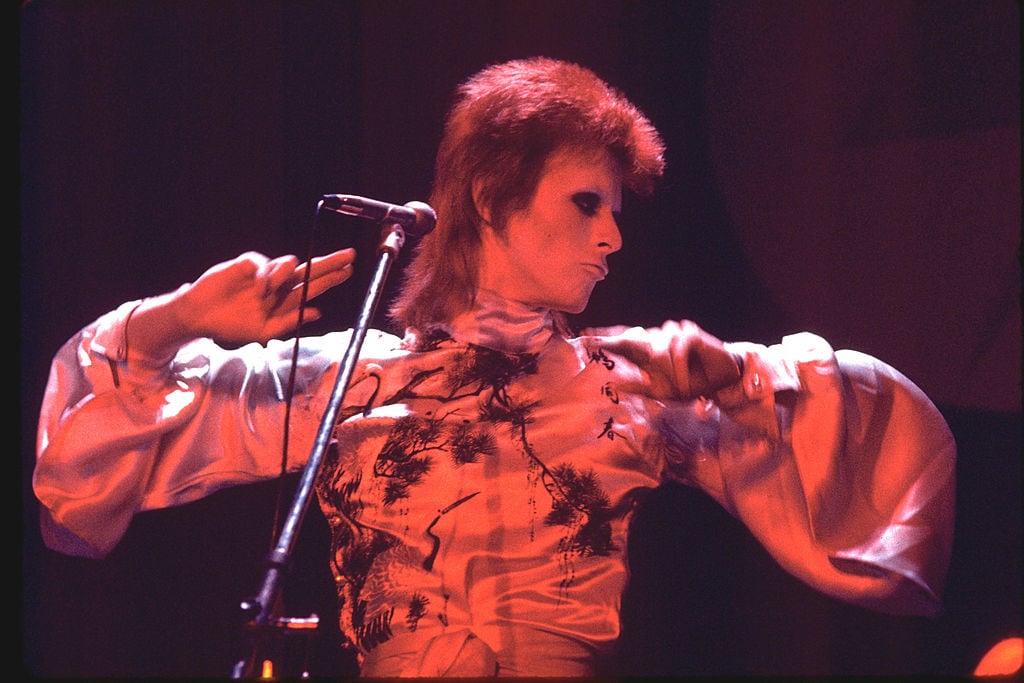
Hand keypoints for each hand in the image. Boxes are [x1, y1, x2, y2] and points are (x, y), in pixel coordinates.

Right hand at [175, 249, 355, 345]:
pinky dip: (264, 275)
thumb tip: (317, 313)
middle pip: (310, 269)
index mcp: (284, 300)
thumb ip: (290, 322)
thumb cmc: (231, 325)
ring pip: (288, 264)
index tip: (349, 270)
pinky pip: (264, 262)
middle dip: (330, 263)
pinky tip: (257, 287)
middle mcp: (278, 285)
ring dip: (283, 277)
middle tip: (350, 255)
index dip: (331, 278)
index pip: (314, 286)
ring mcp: (264, 273)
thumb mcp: (263, 331)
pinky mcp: (247, 264)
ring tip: (266, 294)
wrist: (201, 316)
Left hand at [583, 320, 741, 399]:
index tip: (583, 339)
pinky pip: (678, 347)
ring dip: (666, 368)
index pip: (622, 344)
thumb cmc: (689, 384)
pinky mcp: (690, 334)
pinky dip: (681, 365)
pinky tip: (684, 377)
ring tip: (676, 383)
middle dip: (615, 341)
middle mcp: (657, 342)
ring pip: (658, 346)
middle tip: (597, 344)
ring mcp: (673, 335)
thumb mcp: (661, 392)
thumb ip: (639, 388)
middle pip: (631, 338)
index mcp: (648, 355)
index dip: (603, 339)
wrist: (719, 382)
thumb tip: (612, 386)